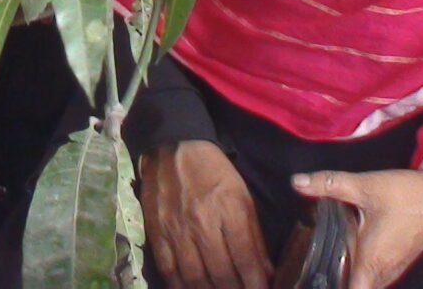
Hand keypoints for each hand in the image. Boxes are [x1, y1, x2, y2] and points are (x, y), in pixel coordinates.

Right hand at [140, 139, 269, 288]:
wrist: (174, 148)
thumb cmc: (214, 172)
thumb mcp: (243, 197)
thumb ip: (254, 236)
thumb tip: (266, 272)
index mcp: (229, 210)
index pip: (245, 258)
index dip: (255, 283)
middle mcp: (203, 223)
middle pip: (221, 273)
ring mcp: (177, 230)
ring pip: (195, 277)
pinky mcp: (157, 233)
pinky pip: (168, 270)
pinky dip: (180, 287)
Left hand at [293, 136, 422, 288]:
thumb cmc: (409, 196)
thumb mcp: (365, 186)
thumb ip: (329, 184)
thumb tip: (297, 182)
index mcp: (372, 265)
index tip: (312, 282)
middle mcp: (385, 273)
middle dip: (335, 282)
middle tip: (311, 273)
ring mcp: (395, 268)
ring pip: (366, 283)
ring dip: (349, 276)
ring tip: (325, 264)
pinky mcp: (400, 259)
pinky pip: (376, 275)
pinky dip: (361, 269)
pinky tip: (348, 251)